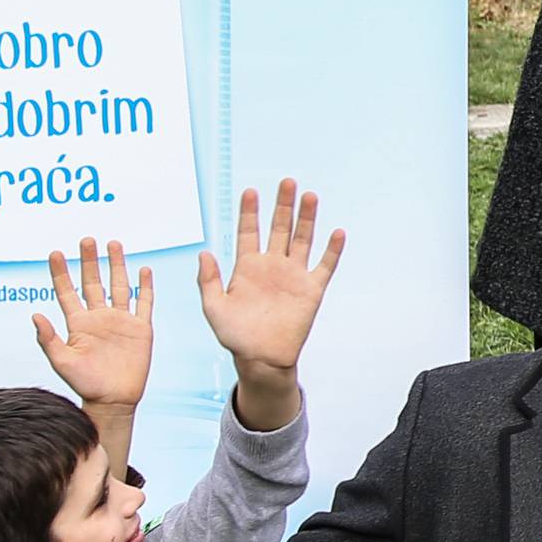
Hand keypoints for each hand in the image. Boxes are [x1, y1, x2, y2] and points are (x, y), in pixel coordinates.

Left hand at [33, 238, 153, 409]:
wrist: (114, 400)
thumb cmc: (86, 384)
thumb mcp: (62, 362)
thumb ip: (48, 339)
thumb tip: (35, 315)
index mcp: (79, 324)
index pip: (68, 292)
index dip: (60, 273)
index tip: (55, 253)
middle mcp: (99, 318)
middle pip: (93, 282)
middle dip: (89, 261)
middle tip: (86, 239)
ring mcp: (120, 321)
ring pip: (118, 286)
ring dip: (116, 265)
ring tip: (113, 244)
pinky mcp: (140, 328)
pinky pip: (143, 303)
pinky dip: (145, 286)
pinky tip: (144, 271)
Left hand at [198, 182, 344, 427]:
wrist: (262, 359)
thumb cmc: (236, 337)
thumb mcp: (214, 308)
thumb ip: (208, 281)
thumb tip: (204, 253)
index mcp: (247, 267)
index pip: (249, 231)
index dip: (249, 212)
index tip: (249, 191)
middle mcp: (272, 266)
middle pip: (279, 228)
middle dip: (282, 205)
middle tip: (286, 182)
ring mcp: (293, 276)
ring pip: (301, 240)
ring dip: (306, 219)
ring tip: (309, 197)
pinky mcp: (311, 290)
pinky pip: (324, 266)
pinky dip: (332, 250)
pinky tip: (337, 233)